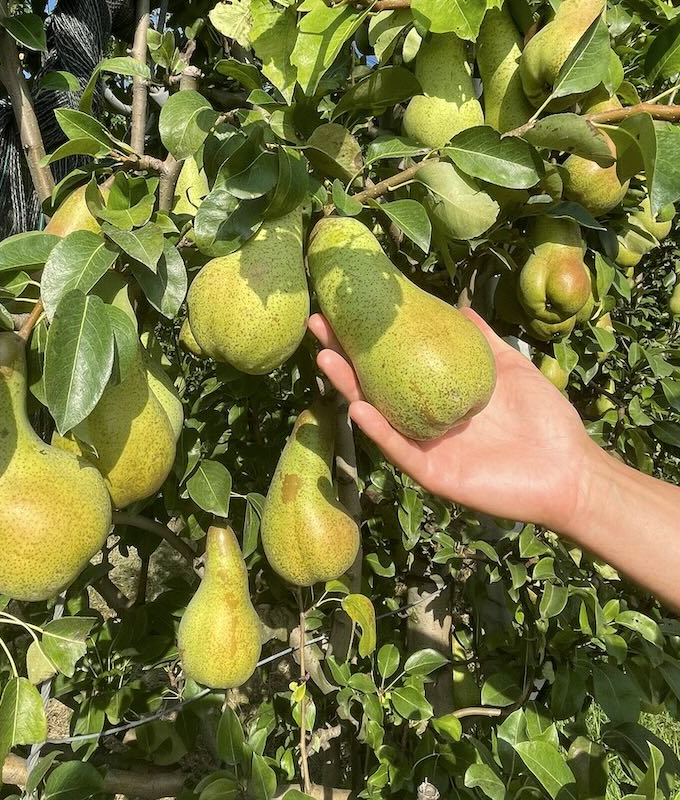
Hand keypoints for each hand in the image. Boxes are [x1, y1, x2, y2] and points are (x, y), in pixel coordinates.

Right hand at [309, 309, 597, 531]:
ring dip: (348, 388)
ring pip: (377, 416)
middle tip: (318, 325)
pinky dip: (378, 430)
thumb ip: (483, 342)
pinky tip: (357, 406)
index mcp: (436, 395)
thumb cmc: (545, 419)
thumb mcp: (510, 368)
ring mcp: (424, 447)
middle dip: (343, 356)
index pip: (393, 362)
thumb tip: (461, 306)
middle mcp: (422, 419)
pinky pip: (399, 449)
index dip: (367, 337)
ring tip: (325, 359)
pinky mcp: (432, 473)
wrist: (571, 469)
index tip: (343, 308)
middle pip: (372, 384)